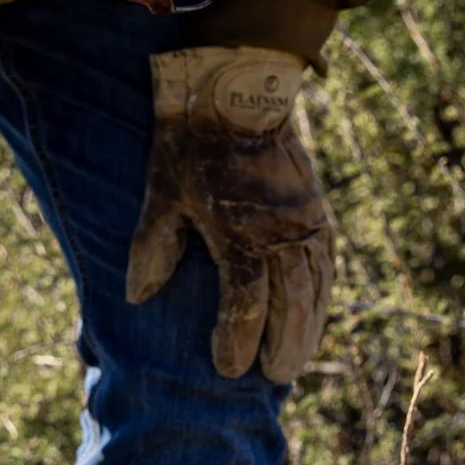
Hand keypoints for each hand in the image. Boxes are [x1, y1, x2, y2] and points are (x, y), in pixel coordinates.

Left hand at [126, 47, 334, 381]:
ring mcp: (306, 221)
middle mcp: (281, 233)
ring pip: (315, 289)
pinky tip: (315, 313)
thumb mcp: (161, 192)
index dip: (238, 341)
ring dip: (309, 328)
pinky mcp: (316, 210)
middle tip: (275, 378)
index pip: (245, 303)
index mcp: (240, 233)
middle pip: (291, 306)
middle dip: (283, 346)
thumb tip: (139, 296)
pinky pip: (325, 264)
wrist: (240, 86)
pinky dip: (321, 295)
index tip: (229, 369)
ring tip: (296, 361)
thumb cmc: (191, 140)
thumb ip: (153, 247)